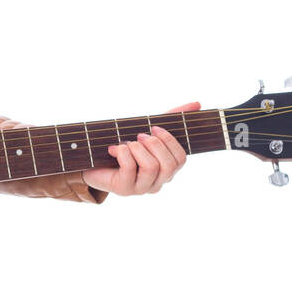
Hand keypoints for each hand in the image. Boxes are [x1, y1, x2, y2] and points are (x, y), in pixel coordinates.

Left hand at [81, 101, 199, 196]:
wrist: (94, 160)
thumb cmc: (125, 145)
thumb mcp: (148, 130)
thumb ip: (172, 118)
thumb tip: (197, 104)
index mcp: (167, 171)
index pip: (181, 159)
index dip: (169, 141)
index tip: (154, 128)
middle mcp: (157, 183)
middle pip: (169, 164)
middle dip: (154, 144)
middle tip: (139, 136)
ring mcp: (141, 188)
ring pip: (151, 167)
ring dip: (137, 148)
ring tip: (127, 144)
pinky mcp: (124, 189)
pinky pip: (130, 168)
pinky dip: (123, 153)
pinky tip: (115, 149)